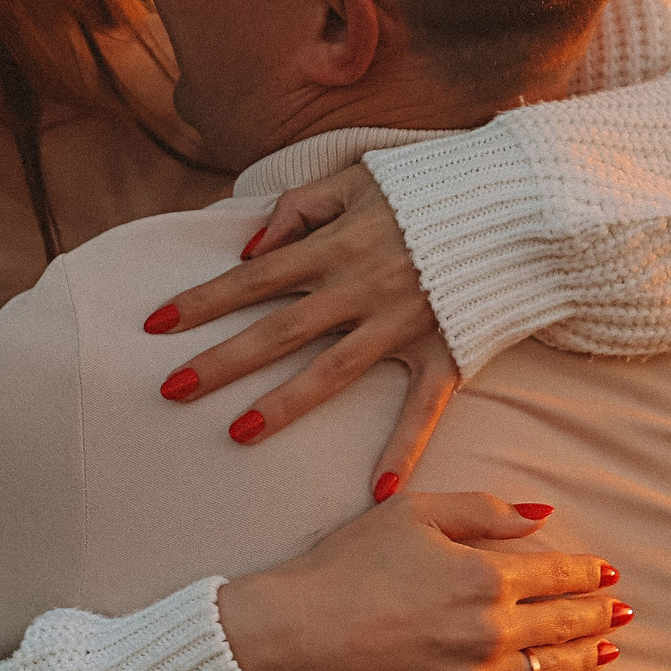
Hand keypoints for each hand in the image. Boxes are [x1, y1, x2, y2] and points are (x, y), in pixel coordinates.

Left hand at [148, 165, 460, 494]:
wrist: (516, 200)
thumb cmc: (429, 187)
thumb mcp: (357, 177)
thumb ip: (299, 208)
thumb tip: (249, 250)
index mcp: (337, 244)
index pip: (254, 276)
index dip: (202, 300)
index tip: (154, 325)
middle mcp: (363, 287)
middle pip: (279, 329)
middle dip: (222, 360)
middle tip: (171, 389)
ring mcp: (404, 324)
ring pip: (333, 371)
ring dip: (284, 404)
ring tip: (238, 433)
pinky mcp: (446, 352)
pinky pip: (422, 407)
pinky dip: (404, 448)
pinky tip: (379, 493)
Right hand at [215, 493, 624, 670]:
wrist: (297, 635)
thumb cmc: (348, 565)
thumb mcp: (414, 513)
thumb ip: (482, 511)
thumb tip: (539, 516)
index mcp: (486, 576)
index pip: (555, 573)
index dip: (586, 572)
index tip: (608, 571)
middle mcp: (492, 630)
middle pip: (562, 622)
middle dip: (597, 613)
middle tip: (622, 610)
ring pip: (549, 668)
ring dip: (585, 657)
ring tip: (609, 649)